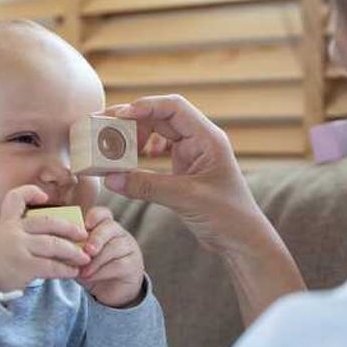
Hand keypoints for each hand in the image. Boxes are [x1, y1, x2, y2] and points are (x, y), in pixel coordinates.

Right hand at [0, 185, 89, 291]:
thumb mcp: (0, 240)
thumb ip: (20, 232)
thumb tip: (55, 234)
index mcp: (6, 222)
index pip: (15, 198)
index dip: (31, 192)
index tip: (45, 196)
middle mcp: (12, 231)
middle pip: (48, 222)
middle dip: (69, 228)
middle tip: (83, 235)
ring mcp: (18, 248)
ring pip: (54, 244)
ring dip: (73, 252)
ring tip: (84, 258)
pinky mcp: (23, 266)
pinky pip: (51, 266)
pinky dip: (65, 269)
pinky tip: (73, 272)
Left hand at [77, 206, 144, 307]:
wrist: (109, 291)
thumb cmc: (91, 269)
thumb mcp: (79, 257)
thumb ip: (73, 248)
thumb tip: (58, 244)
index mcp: (105, 227)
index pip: (102, 213)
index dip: (94, 217)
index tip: (84, 226)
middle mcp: (119, 234)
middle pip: (110, 227)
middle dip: (96, 238)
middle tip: (86, 251)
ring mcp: (129, 248)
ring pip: (114, 247)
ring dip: (95, 260)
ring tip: (82, 271)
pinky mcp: (132, 265)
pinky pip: (118, 264)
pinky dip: (101, 271)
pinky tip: (89, 277)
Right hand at [100, 95, 263, 254]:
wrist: (241, 240)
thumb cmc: (227, 216)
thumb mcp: (185, 198)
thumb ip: (147, 186)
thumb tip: (110, 177)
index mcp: (208, 138)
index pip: (174, 107)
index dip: (146, 106)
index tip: (120, 116)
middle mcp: (200, 140)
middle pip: (162, 117)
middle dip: (133, 120)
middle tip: (105, 128)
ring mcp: (192, 153)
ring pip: (158, 133)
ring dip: (136, 136)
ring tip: (115, 146)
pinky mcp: (185, 169)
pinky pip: (159, 151)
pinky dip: (143, 152)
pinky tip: (135, 160)